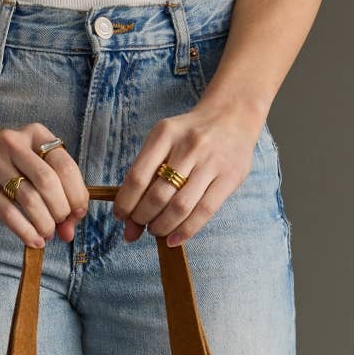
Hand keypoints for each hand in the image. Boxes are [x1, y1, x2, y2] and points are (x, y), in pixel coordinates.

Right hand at [0, 123, 90, 246]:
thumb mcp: (34, 169)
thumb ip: (57, 195)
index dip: (77, 195)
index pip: (65, 166)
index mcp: (36, 134)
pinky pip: (9, 213)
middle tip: (60, 224)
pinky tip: (34, 241)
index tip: (77, 214)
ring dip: (44, 224)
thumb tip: (69, 231)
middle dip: (60, 210)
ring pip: (29, 199)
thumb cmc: (9, 167)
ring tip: (47, 234)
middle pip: (48, 182)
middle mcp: (14, 143)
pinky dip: (26, 232)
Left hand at [113, 101, 263, 245]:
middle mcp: (189, 146)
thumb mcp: (164, 143)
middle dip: (143, 218)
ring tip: (156, 230)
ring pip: (180, 207)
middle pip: (157, 196)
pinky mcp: (230, 177)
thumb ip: (144, 179)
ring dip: (162, 226)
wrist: (232, 116)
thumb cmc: (190, 137)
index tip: (121, 216)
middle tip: (141, 224)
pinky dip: (185, 231)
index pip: (137, 178)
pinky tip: (174, 238)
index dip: (125, 204)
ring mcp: (211, 162)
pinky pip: (204, 212)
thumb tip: (128, 227)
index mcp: (165, 134)